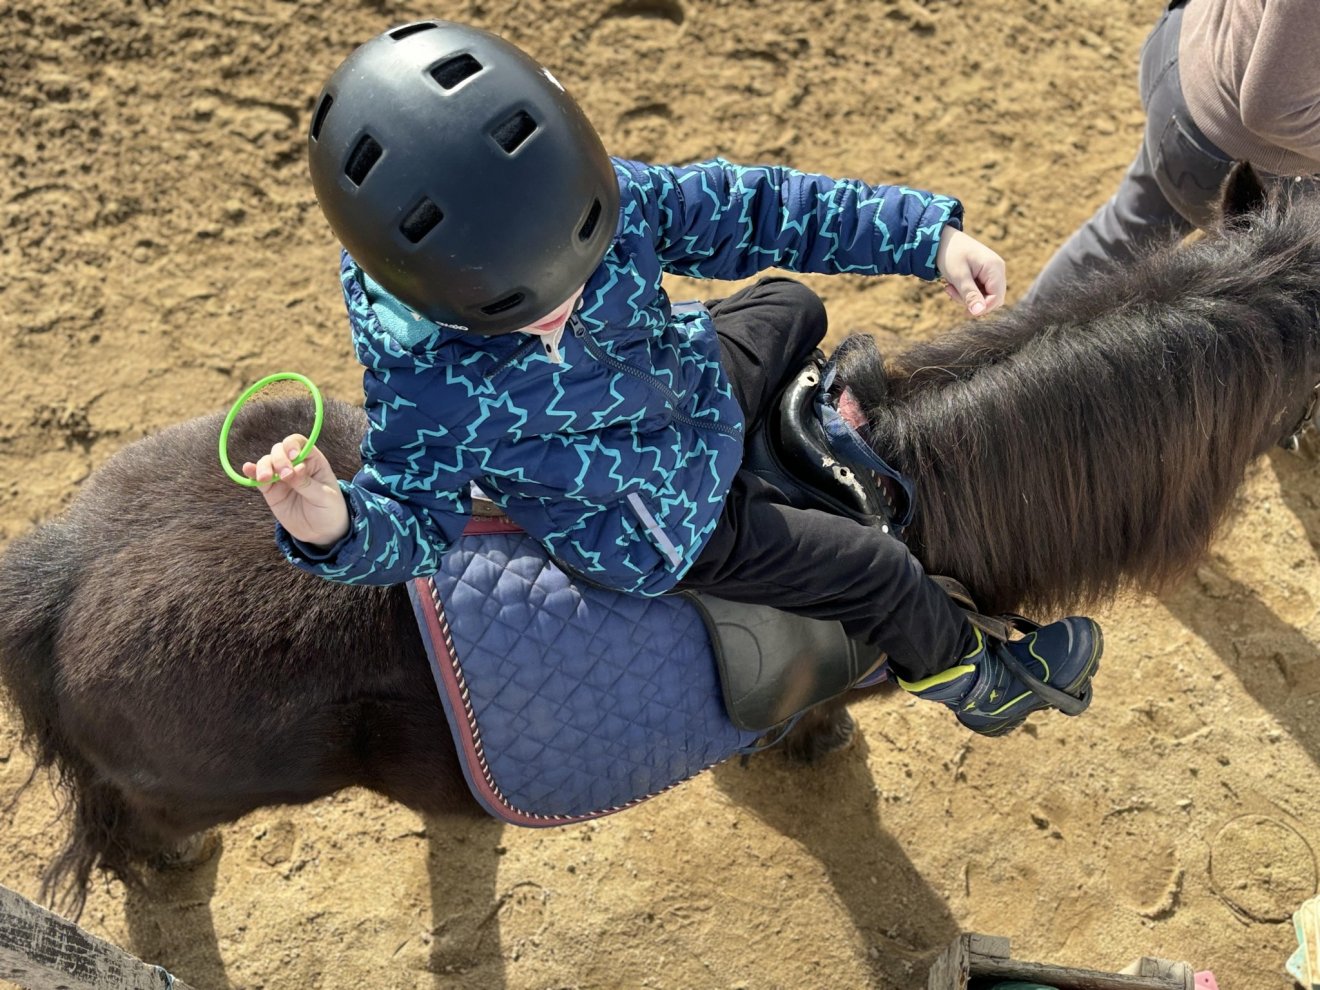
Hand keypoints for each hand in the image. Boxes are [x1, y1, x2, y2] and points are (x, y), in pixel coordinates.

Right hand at [243, 434, 349, 549]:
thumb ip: (307, 483)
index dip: (292, 445)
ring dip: (264, 466)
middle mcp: (295, 465)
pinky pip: (258, 479)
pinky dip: (252, 473)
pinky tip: (248, 469)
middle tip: (285, 475)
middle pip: (280, 450)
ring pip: (267, 462)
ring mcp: (281, 477)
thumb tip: (292, 470)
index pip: (299, 443)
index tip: (293, 456)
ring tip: (266, 478)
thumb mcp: (325, 497)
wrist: (321, 532)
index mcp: (313, 461)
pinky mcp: (271, 491)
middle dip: (279, 459)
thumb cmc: (330, 510)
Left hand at [935, 225, 1005, 316]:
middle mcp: (997, 269)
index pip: (997, 297)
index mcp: (994, 267)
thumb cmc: (949, 254)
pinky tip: (953, 285)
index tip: (964, 312)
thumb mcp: (958, 276)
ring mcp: (991, 271)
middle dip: (973, 302)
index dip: (983, 308)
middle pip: (993, 298)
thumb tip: (979, 312)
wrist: (940, 239)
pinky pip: (979, 290)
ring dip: (967, 297)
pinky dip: (966, 292)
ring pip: (985, 296)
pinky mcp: (983, 274)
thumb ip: (970, 295)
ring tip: (950, 287)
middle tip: (952, 294)